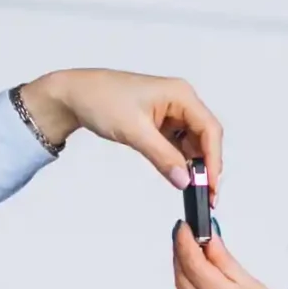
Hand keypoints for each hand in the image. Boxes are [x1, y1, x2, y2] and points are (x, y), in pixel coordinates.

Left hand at [19, 70, 225, 193]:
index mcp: (180, 94)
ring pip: (192, 143)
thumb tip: (185, 180)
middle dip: (206, 165)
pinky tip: (175, 175)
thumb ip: (163, 157)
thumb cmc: (100, 99)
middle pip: (205, 137)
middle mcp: (180, 101)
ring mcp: (170, 112)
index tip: (211, 185)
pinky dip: (177, 161)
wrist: (73, 96)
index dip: (214, 159)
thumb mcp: (134, 131)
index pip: (210, 129)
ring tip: (190, 187)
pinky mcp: (159, 123)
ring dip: (192, 165)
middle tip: (205, 194)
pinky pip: (177, 145)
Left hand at [172, 225, 287, 288]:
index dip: (185, 243)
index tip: (183, 227)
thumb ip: (228, 265)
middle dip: (181, 257)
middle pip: (183, 281)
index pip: (195, 266)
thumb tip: (210, 242)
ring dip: (184, 276)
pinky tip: (201, 288)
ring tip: (194, 259)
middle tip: (186, 238)